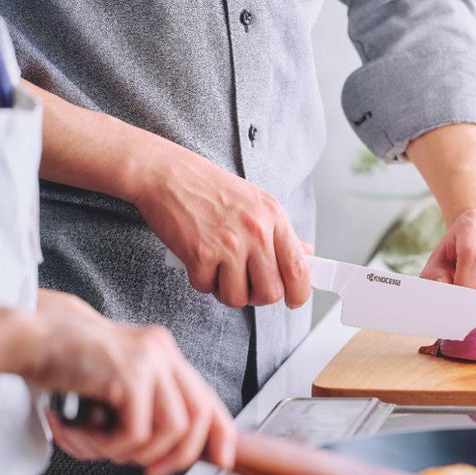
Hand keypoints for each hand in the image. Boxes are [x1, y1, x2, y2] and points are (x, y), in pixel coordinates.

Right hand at [13, 291, 237, 474]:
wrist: (27, 338)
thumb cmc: (62, 365)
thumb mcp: (113, 383)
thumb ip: (143, 405)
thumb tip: (170, 452)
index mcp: (163, 354)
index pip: (206, 398)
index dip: (220, 434)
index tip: (221, 461)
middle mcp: (162, 352)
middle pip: (197, 418)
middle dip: (177, 457)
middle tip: (148, 472)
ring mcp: (149, 360)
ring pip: (169, 431)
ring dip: (130, 453)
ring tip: (93, 446)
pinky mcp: (130, 374)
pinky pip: (136, 433)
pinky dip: (109, 447)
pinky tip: (79, 434)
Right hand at [130, 140, 311, 309]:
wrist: (168, 174)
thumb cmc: (211, 189)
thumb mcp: (256, 202)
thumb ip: (281, 233)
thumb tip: (307, 256)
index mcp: (273, 218)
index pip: (299, 269)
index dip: (299, 293)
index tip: (293, 300)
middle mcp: (255, 232)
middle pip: (270, 292)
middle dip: (257, 296)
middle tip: (246, 283)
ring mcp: (228, 244)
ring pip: (238, 297)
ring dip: (227, 290)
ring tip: (220, 269)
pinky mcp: (200, 254)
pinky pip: (206, 288)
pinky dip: (202, 280)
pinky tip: (199, 259)